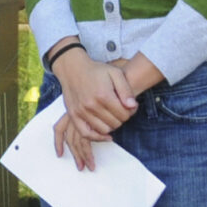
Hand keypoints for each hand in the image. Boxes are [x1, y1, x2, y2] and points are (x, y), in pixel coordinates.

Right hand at [51, 49, 137, 170]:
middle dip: (122, 118)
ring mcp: (81, 111)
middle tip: (122, 111)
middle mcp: (91, 105)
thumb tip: (132, 106)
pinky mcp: (74, 115)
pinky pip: (86, 133)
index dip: (131, 112)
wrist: (73, 69)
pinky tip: (105, 135)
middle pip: (115, 123)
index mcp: (103, 95)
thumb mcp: (115, 73)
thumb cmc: (96, 70)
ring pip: (103, 129)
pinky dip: (97, 137)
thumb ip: (126, 90)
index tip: (130, 107)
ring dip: (112, 126)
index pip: (124, 114)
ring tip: (113, 117)